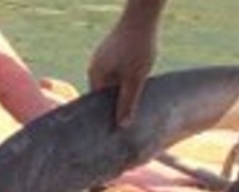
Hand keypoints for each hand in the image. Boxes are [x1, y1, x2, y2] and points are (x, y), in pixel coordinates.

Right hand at [87, 12, 161, 127]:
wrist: (143, 14)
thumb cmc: (138, 46)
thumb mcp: (135, 79)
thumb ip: (128, 103)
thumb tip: (122, 126)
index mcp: (95, 75)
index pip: (97, 104)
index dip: (106, 116)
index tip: (115, 129)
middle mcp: (95, 67)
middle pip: (104, 94)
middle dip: (115, 105)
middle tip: (127, 120)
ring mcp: (103, 58)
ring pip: (112, 82)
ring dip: (122, 91)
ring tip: (135, 100)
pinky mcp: (114, 50)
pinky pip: (117, 71)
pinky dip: (125, 78)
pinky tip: (136, 82)